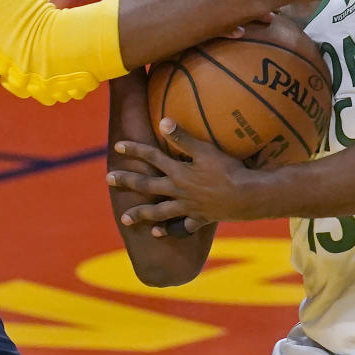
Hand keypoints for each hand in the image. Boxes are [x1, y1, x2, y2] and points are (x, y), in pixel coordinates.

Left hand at [108, 120, 257, 235]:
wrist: (246, 197)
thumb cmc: (227, 170)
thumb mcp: (206, 150)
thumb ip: (183, 137)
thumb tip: (163, 121)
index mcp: (178, 172)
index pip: (152, 158)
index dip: (135, 150)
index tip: (117, 146)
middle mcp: (179, 191)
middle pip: (148, 186)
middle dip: (127, 182)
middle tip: (108, 180)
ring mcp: (188, 207)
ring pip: (159, 212)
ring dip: (141, 214)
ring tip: (124, 219)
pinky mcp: (200, 218)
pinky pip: (180, 227)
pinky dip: (168, 231)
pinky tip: (157, 233)